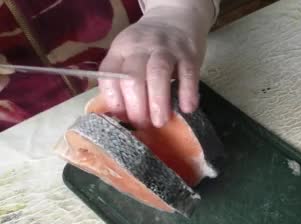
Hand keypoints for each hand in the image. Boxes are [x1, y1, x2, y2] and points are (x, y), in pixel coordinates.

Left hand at [99, 2, 214, 127]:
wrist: (177, 18)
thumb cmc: (150, 47)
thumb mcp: (130, 54)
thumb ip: (124, 79)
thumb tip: (123, 117)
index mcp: (121, 49)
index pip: (109, 75)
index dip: (114, 100)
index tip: (123, 119)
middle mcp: (140, 47)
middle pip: (132, 78)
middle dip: (137, 107)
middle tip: (144, 125)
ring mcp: (165, 49)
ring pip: (157, 74)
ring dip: (158, 102)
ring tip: (160, 122)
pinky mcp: (189, 53)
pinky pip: (187, 74)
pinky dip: (187, 93)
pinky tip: (187, 108)